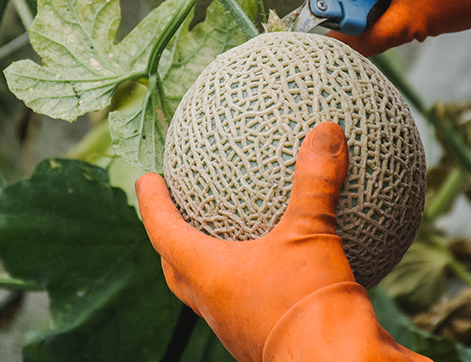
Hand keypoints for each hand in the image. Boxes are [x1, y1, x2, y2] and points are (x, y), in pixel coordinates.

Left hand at [136, 123, 427, 361]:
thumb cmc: (310, 310)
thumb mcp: (313, 235)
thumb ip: (316, 182)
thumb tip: (326, 131)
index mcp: (208, 276)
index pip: (163, 232)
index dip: (151, 203)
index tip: (144, 179)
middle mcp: (215, 304)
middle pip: (177, 268)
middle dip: (170, 239)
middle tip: (176, 212)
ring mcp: (238, 327)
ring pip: (209, 291)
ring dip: (210, 262)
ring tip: (226, 235)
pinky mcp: (268, 338)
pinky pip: (250, 300)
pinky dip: (255, 276)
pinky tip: (287, 261)